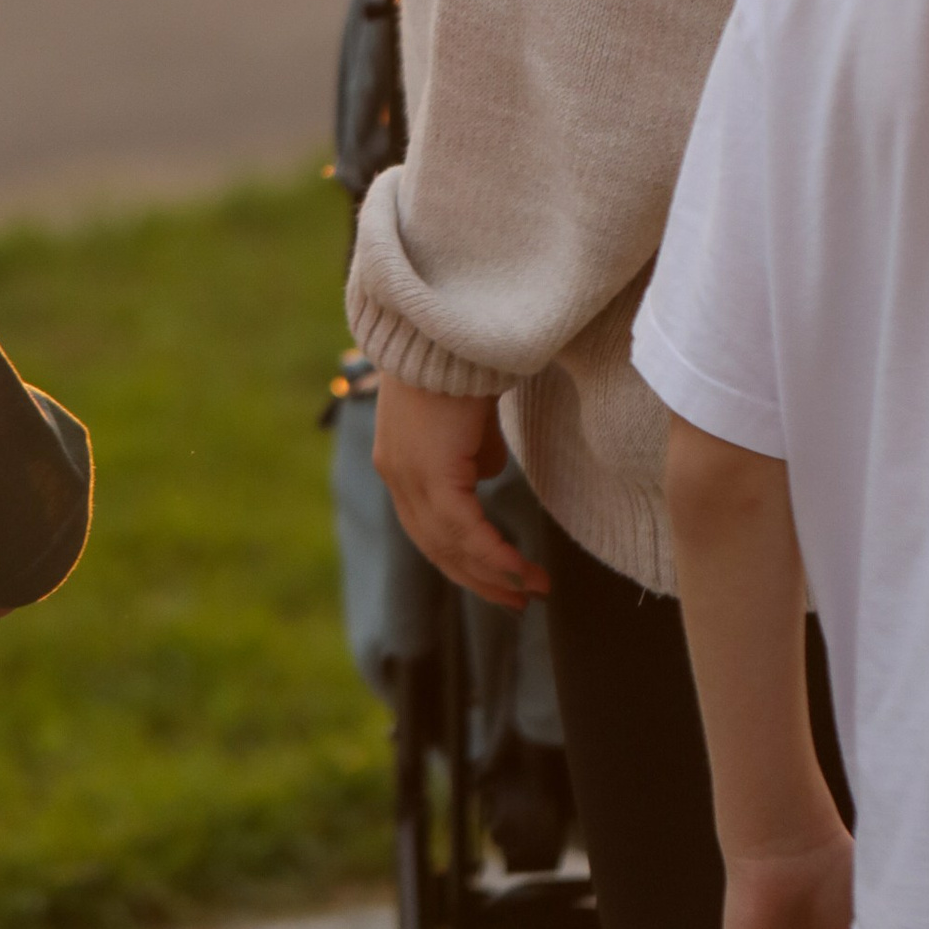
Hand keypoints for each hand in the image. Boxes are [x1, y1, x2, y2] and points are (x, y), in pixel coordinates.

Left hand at [372, 374, 548, 612]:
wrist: (446, 326)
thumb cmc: (460, 358)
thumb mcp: (466, 414)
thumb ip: (472, 448)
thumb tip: (486, 474)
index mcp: (401, 463)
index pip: (429, 528)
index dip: (464, 558)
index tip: (499, 579)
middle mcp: (398, 476)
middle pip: (437, 547)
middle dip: (480, 580)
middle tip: (517, 603)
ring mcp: (409, 476)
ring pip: (450, 546)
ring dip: (493, 574)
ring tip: (530, 592)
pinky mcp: (430, 471)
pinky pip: (463, 530)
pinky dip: (493, 555)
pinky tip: (519, 570)